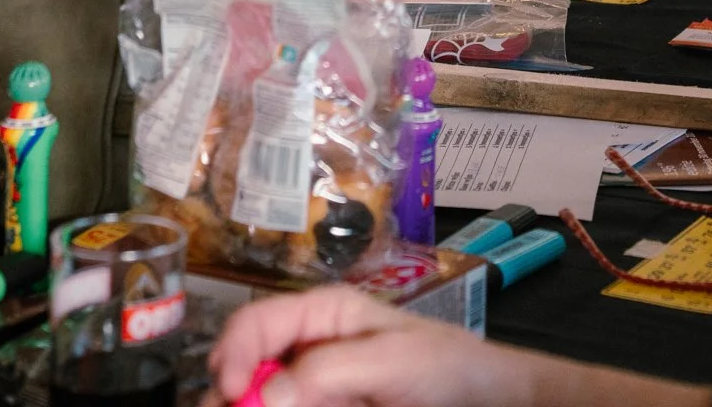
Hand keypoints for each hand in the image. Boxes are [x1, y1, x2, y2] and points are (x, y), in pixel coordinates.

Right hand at [209, 285, 538, 406]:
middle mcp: (307, 349)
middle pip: (246, 368)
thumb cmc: (444, 367)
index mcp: (322, 315)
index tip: (231, 393)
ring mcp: (312, 388)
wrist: (482, 401)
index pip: (256, 323)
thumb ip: (332, 370)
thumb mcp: (393, 361)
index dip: (234, 354)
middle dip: (229, 394)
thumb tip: (266, 394)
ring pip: (261, 397)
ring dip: (247, 406)